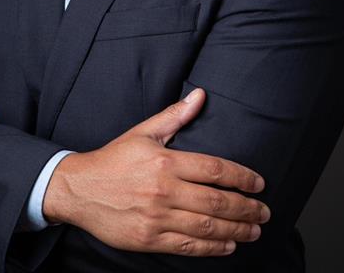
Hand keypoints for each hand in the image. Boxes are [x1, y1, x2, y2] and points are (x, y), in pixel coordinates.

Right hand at [42, 88, 269, 256]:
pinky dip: (212, 248)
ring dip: (236, 230)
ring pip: (206, 226)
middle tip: (264, 212)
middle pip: (216, 201)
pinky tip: (228, 245)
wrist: (79, 189)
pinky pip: (188, 246)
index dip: (242, 177)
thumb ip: (175, 116)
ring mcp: (157, 217)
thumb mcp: (143, 132)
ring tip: (254, 230)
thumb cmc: (113, 159)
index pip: (214, 169)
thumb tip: (200, 95)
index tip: (259, 183)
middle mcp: (164, 190)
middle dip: (246, 208)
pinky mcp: (150, 239)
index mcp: (165, 162)